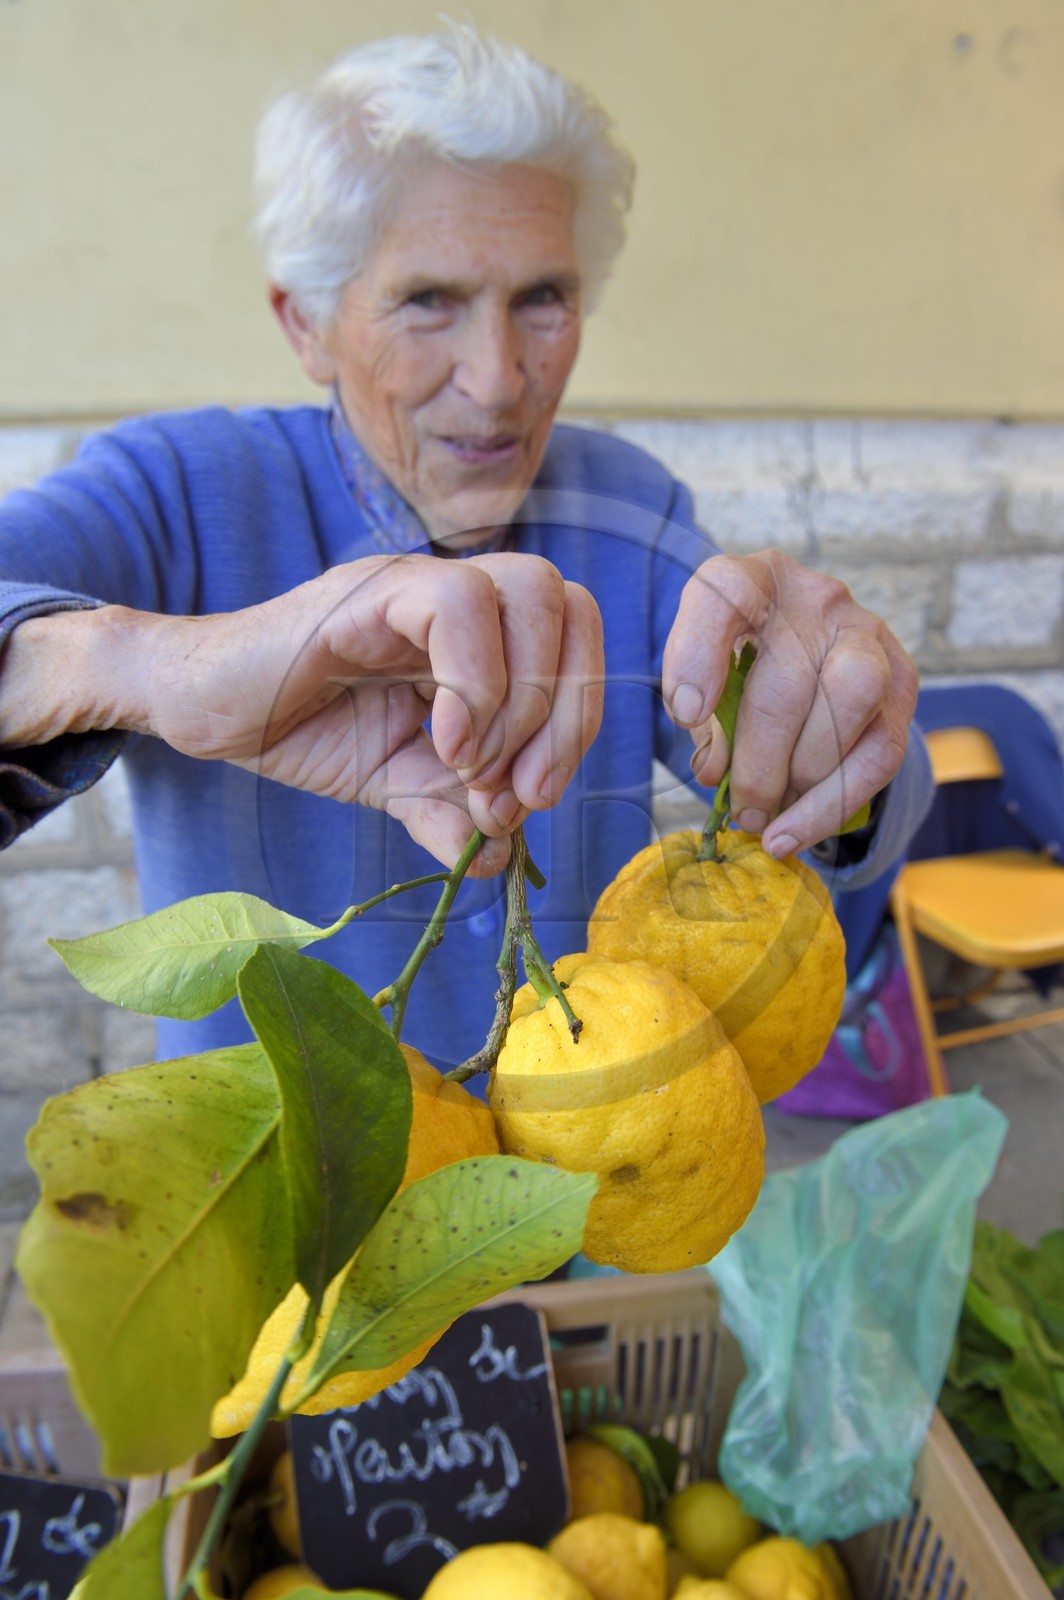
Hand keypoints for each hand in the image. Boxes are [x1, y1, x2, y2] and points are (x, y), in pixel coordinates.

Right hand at [8, 553, 602, 874]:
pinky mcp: (374, 588)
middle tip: (514, 793)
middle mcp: (465, 596)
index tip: (533, 797)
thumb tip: (501, 859)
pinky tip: (441, 741)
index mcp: (486, 637)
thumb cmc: (306, 731)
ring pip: (533, 590)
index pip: (580, 643)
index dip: (578, 722)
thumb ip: (454, 816)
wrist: (207, 711)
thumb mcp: (398, 789)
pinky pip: (460, 602)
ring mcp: (421, 582)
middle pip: (577, 610)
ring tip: (468, 766)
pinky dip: (472, 683)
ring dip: (520, 700)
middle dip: (566, 717)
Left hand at [661, 550, 917, 855]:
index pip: (726, 594)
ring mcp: (867, 635)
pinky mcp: (903, 681)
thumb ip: (706, 717)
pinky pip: (880, 750)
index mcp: (753, 580)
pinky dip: (836, 802)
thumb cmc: (743, 665)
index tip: (686, 712)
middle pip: (790, 678)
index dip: (700, 654)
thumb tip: (717, 773)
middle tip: (742, 808)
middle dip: (760, 760)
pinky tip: (798, 832)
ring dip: (806, 776)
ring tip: (770, 820)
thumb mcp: (708, 677)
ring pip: (851, 700)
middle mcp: (816, 598)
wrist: (809, 650)